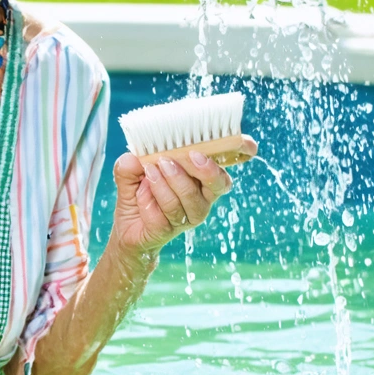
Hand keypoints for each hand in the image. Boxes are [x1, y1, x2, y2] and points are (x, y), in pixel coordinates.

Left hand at [110, 137, 257, 257]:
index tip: (247, 144)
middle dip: (203, 170)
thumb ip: (132, 162)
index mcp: (200, 177)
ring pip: (187, 198)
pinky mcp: (170, 230)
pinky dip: (148, 201)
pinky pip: (163, 215)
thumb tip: (134, 158)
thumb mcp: (131, 171)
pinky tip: (140, 195)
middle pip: (218, 184)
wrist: (127, 227)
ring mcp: (188, 216)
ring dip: (166, 183)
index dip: (241, 152)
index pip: (227, 164)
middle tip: (178, 158)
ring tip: (150, 172)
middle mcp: (201, 197)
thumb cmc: (138, 193)